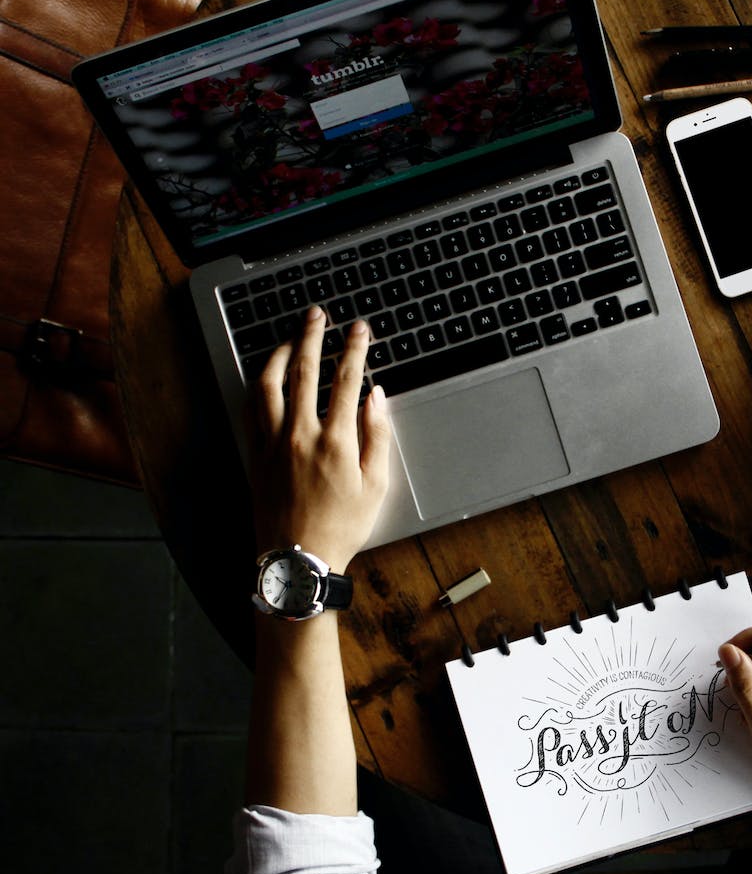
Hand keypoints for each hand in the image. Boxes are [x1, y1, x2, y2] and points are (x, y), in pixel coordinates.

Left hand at [247, 307, 390, 571]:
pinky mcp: (255, 454)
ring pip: (270, 384)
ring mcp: (272, 443)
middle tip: (318, 314)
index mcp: (336, 441)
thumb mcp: (376, 486)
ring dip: (280, 354)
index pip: (345, 380)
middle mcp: (300, 434)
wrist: (299, 559)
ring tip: (290, 338)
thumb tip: (376, 397)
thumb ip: (377, 436)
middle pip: (304, 371)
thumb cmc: (342, 527)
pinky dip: (259, 385)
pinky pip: (252, 408)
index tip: (359, 329)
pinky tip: (266, 377)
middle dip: (312, 336)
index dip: (354, 349)